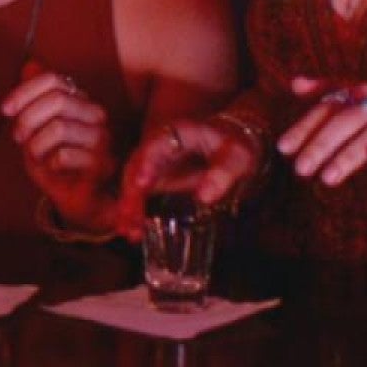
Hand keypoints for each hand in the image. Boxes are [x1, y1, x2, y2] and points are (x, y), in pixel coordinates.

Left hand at [1, 65, 112, 224]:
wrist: (74, 197)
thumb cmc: (53, 160)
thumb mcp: (34, 126)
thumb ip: (33, 98)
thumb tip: (30, 64)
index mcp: (79, 100)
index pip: (53, 79)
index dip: (24, 91)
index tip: (5, 110)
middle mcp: (95, 114)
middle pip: (57, 100)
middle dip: (28, 119)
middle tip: (19, 138)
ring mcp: (102, 139)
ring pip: (59, 128)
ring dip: (36, 146)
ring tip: (36, 156)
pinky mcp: (103, 164)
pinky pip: (65, 155)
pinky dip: (49, 164)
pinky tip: (53, 169)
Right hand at [117, 117, 260, 238]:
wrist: (236, 148)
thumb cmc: (237, 146)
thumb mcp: (237, 156)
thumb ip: (221, 173)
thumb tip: (204, 197)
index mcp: (176, 133)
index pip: (154, 146)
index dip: (145, 164)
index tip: (140, 184)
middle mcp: (158, 148)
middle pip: (136, 169)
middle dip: (131, 195)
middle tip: (131, 220)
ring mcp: (155, 165)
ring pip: (134, 186)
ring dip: (129, 208)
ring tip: (131, 233)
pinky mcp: (157, 182)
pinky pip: (141, 197)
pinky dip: (135, 213)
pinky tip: (134, 233)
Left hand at [280, 77, 366, 187]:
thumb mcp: (362, 102)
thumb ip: (328, 95)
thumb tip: (294, 83)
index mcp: (361, 95)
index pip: (326, 108)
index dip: (303, 127)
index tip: (282, 148)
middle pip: (343, 121)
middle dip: (318, 145)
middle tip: (298, 169)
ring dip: (345, 156)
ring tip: (325, 178)